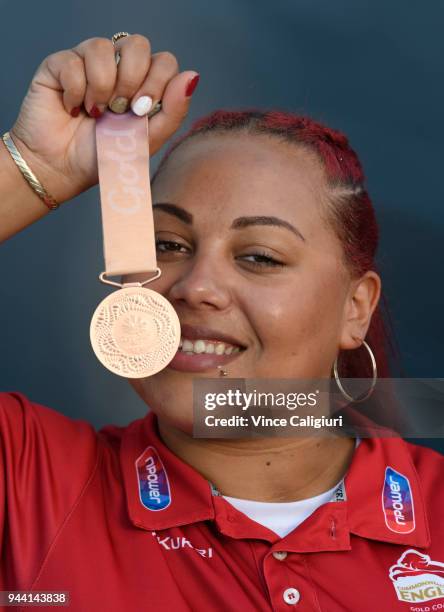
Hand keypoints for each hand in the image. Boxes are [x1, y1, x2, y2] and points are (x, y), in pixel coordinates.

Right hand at [9, 34, 198, 203]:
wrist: (65, 170)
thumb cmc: (106, 155)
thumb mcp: (147, 141)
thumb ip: (172, 111)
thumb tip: (192, 76)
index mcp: (143, 83)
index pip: (163, 61)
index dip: (157, 82)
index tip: (142, 111)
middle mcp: (117, 67)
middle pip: (137, 44)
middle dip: (132, 80)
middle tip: (120, 109)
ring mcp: (88, 63)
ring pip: (103, 47)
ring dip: (102, 87)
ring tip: (95, 113)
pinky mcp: (59, 65)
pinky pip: (72, 61)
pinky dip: (75, 91)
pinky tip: (73, 109)